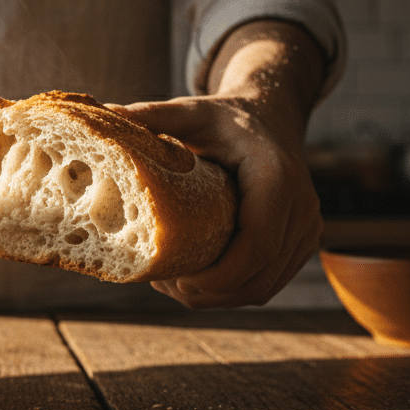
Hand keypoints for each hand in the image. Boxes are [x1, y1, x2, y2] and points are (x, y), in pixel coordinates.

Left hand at [109, 20, 325, 307]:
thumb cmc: (223, 119)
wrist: (271, 119)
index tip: (170, 279)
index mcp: (276, 177)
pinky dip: (230, 291)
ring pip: (261, 289)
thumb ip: (151, 116)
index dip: (215, 276)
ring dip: (215, 297)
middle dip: (206, 292)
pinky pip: (266, 284)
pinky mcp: (302, 244)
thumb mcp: (190, 111)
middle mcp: (301, 207)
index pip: (256, 247)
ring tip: (172, 282)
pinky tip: (195, 278)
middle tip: (160, 283)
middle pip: (257, 278)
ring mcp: (307, 229)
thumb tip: (102, 112)